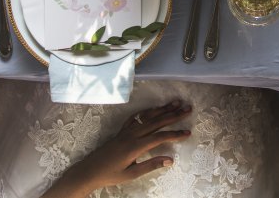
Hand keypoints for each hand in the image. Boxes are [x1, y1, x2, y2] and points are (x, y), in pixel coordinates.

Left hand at [42, 102, 190, 197]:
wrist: (90, 170)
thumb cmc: (111, 174)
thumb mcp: (132, 174)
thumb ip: (151, 165)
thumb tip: (170, 160)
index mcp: (135, 146)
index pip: (160, 137)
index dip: (175, 134)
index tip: (188, 132)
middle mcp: (132, 134)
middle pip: (156, 122)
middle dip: (173, 115)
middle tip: (187, 109)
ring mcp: (126, 130)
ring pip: (147, 117)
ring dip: (162, 109)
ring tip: (175, 103)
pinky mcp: (122, 130)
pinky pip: (136, 117)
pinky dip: (147, 111)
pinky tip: (153, 108)